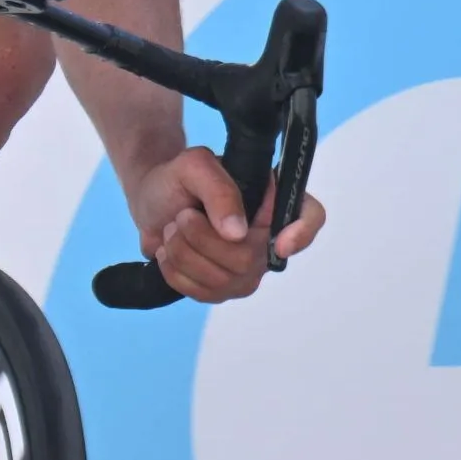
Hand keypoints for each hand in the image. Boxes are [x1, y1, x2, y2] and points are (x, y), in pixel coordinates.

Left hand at [127, 143, 328, 302]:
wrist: (150, 201)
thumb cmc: (177, 178)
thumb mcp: (195, 166)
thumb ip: (219, 190)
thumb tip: (238, 233)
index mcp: (271, 199)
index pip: (311, 216)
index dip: (303, 233)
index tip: (279, 243)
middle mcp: (267, 237)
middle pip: (250, 259)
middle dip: (204, 239)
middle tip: (182, 216)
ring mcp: (247, 268)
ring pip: (223, 280)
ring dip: (184, 252)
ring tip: (172, 229)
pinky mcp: (222, 289)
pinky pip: (203, 294)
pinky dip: (176, 272)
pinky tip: (169, 251)